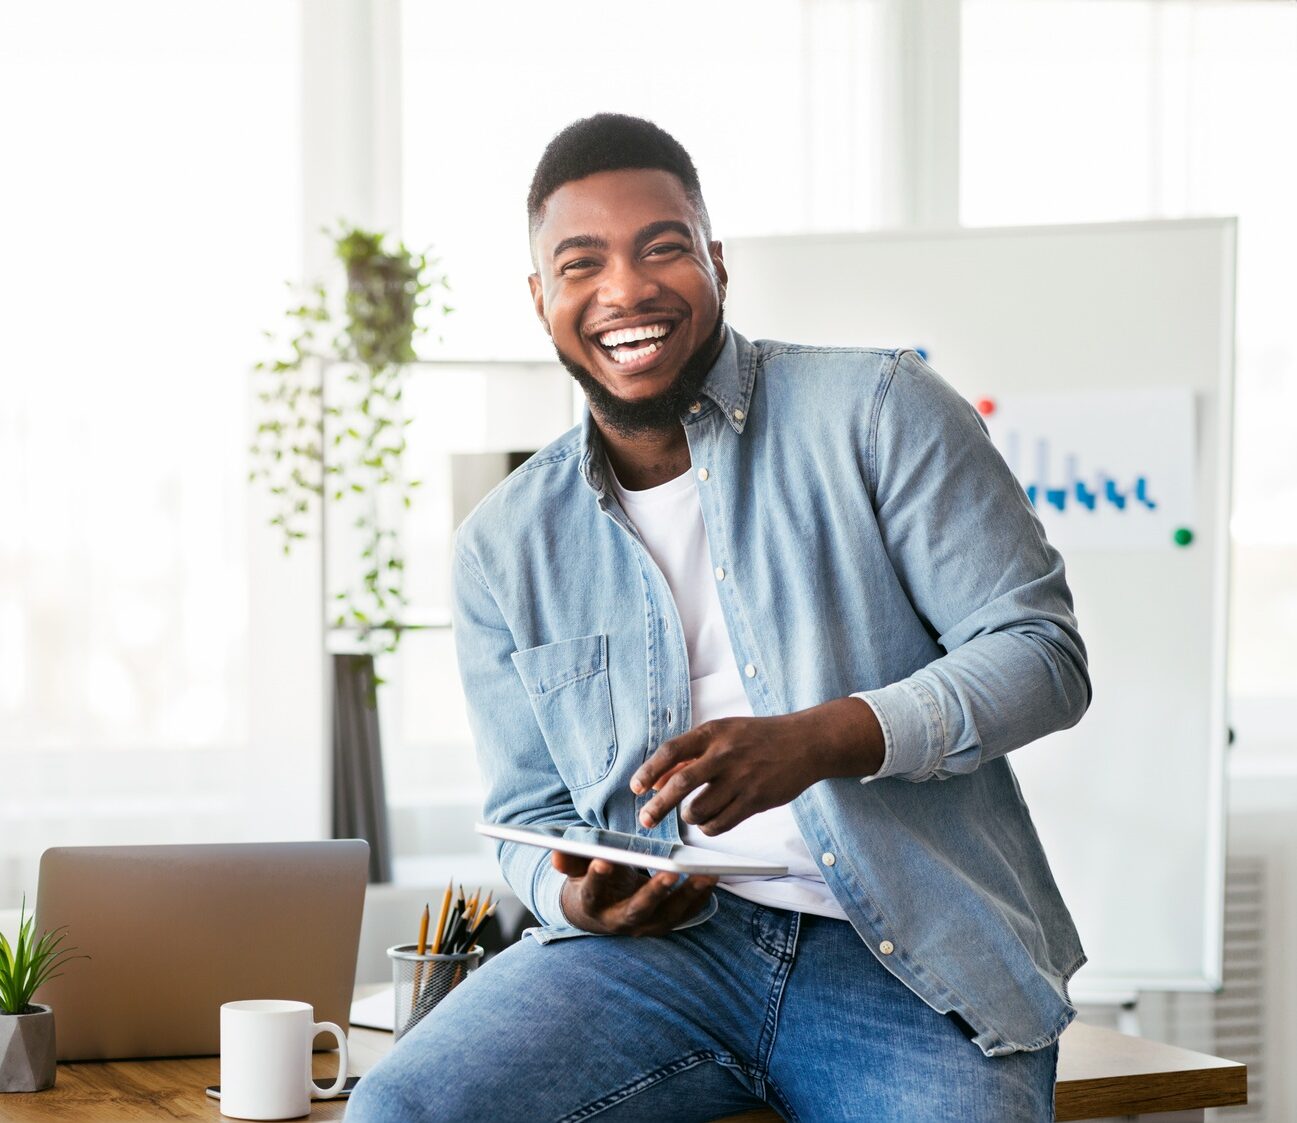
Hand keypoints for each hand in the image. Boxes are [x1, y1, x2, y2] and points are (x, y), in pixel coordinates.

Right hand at [552, 851, 716, 935]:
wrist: (598, 912)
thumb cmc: (589, 881)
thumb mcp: (575, 870)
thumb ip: (570, 860)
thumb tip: (557, 853)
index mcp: (593, 905)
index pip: (592, 892)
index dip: (596, 877)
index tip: (603, 859)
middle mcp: (619, 921)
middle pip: (637, 910)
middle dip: (654, 892)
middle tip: (671, 872)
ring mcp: (643, 926)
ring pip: (668, 915)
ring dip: (689, 896)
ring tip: (707, 874)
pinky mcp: (662, 924)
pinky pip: (684, 914)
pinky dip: (699, 898)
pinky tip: (712, 878)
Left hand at [630, 697, 883, 834]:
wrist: (806, 743)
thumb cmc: (758, 737)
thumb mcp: (724, 733)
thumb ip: (691, 754)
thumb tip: (658, 780)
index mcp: (713, 732)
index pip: (671, 751)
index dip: (649, 771)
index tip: (637, 788)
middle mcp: (725, 754)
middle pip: (680, 785)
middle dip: (658, 807)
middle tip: (646, 819)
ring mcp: (741, 779)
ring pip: (699, 810)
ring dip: (688, 817)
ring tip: (692, 813)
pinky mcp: (755, 800)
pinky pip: (721, 824)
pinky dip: (709, 827)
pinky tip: (711, 821)